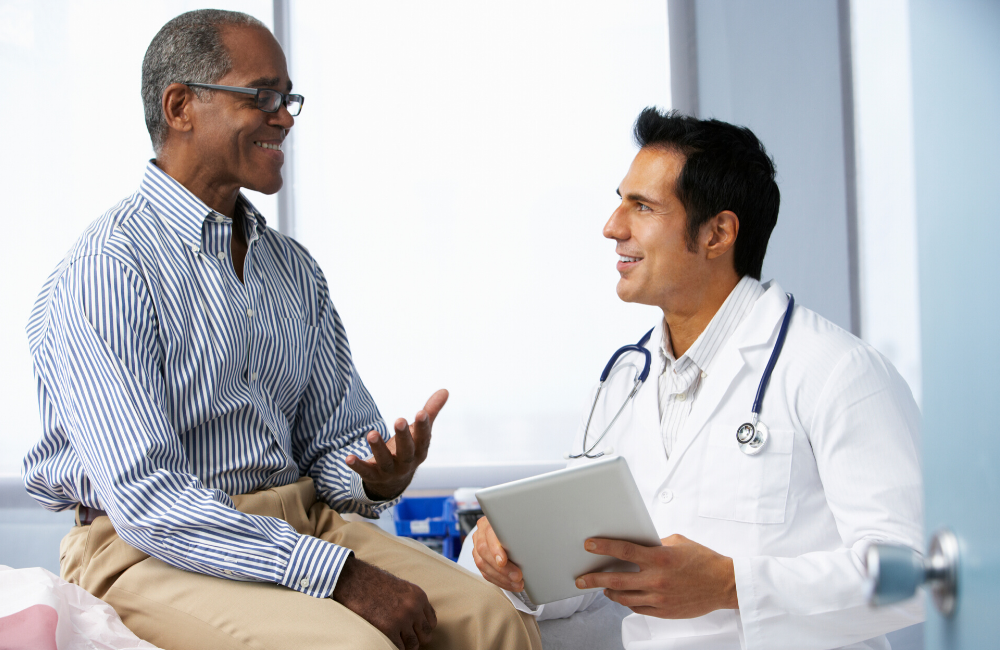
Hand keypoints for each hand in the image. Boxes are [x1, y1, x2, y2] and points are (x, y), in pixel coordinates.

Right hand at [332, 556, 436, 649]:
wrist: (354, 580)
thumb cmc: (374, 583)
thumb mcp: (400, 587)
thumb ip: (412, 602)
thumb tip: (419, 621)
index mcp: (418, 596)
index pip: (431, 621)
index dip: (422, 628)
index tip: (414, 631)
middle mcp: (413, 608)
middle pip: (426, 635)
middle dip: (417, 639)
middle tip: (405, 638)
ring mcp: (401, 619)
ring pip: (413, 644)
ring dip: (405, 645)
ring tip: (396, 640)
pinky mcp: (387, 629)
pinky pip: (398, 648)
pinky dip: (394, 647)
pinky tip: (387, 640)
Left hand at [346, 389, 448, 499]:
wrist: (394, 481)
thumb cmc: (409, 449)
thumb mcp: (419, 433)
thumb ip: (431, 411)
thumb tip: (445, 390)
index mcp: (420, 451)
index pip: (423, 439)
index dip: (423, 427)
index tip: (421, 412)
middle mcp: (407, 463)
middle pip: (406, 450)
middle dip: (403, 436)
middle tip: (399, 420)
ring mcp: (390, 471)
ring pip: (385, 461)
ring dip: (378, 449)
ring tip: (371, 434)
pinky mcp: (374, 476)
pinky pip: (365, 472)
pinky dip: (357, 465)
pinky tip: (348, 457)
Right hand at [470, 516, 524, 591]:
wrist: (508, 530)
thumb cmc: (517, 527)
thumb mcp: (519, 525)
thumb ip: (521, 531)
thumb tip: (535, 543)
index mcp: (489, 521)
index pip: (489, 533)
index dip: (495, 548)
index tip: (504, 561)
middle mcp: (480, 533)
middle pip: (484, 551)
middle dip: (502, 568)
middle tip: (517, 576)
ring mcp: (477, 546)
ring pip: (482, 564)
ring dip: (501, 578)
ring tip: (517, 584)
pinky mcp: (479, 559)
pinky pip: (485, 573)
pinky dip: (499, 581)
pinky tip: (510, 584)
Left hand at [575, 534, 736, 618]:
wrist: (723, 584)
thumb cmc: (702, 560)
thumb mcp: (677, 542)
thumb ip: (654, 544)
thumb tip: (635, 544)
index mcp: (660, 558)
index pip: (624, 551)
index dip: (604, 547)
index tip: (589, 545)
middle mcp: (657, 579)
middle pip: (616, 580)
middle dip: (594, 579)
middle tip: (581, 578)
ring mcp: (659, 598)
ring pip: (624, 597)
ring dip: (609, 592)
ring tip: (601, 588)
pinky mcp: (664, 612)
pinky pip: (637, 608)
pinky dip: (627, 602)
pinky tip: (622, 597)